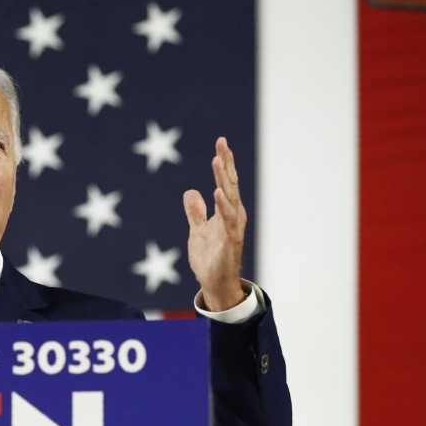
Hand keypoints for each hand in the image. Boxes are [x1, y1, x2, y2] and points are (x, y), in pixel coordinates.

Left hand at [183, 137, 246, 311]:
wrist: (215, 283)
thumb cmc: (210, 257)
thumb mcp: (198, 230)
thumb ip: (196, 212)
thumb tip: (191, 192)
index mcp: (227, 211)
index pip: (226, 182)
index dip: (224, 163)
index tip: (220, 143)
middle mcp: (233, 215)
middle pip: (230, 184)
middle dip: (226, 163)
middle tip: (222, 143)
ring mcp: (233, 227)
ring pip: (230, 197)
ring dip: (223, 178)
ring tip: (217, 160)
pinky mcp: (229, 240)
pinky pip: (228, 220)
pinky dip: (223, 206)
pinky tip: (218, 192)